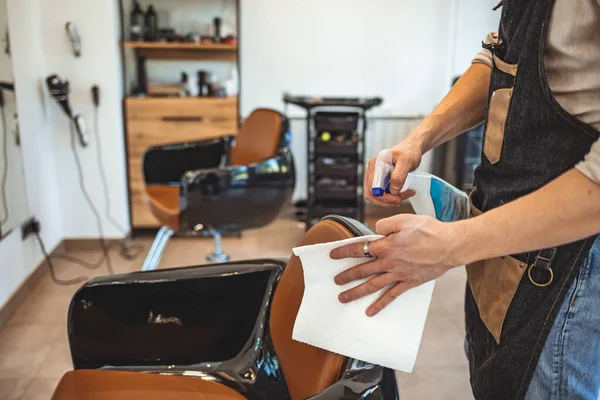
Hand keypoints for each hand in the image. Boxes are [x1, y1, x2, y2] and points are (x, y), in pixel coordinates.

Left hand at [330, 214, 461, 315]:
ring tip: (343, 299)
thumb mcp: (404, 219)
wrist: (450, 246)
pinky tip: (370, 312)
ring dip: (356, 292)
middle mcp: (389, 262)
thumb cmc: (429, 230)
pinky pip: (391, 296)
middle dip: (346, 276)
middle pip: (362, 270)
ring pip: (372, 286)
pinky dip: (380, 304)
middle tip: (335, 281)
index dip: (343, 251)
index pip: (359, 249)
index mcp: (386, 246)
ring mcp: (398, 274)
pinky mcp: (409, 282)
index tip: (332, 255)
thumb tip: (375, 231)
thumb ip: (385, 225)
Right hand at [364, 138, 423, 207]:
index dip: (384, 197)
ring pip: (376, 196)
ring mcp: (374, 176)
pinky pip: (381, 193)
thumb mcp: (406, 161)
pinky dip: (390, 197)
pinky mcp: (380, 180)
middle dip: (386, 201)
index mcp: (374, 165)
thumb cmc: (409, 152)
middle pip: (371, 194)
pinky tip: (401, 194)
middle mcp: (371, 171)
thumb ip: (399, 175)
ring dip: (389, 201)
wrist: (411, 148)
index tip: (398, 199)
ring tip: (404, 196)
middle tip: (400, 201)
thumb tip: (393, 191)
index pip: (372, 188)